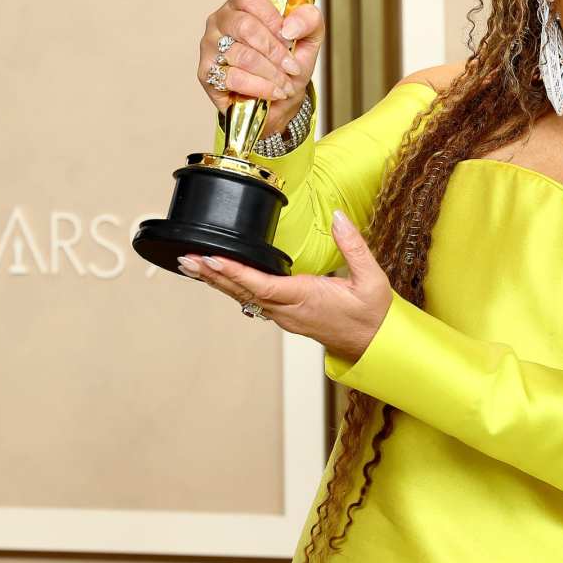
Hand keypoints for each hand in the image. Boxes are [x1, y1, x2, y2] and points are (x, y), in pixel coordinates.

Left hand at [176, 210, 390, 361]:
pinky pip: (252, 300)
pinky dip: (232, 287)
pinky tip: (219, 278)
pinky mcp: (286, 317)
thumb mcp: (371, 279)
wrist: (375, 345)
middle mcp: (289, 311)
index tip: (213, 259)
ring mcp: (285, 316)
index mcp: (306, 298)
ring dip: (217, 282)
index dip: (235, 273)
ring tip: (193, 265)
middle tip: (187, 260)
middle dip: (213, 276)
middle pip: (243, 292)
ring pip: (244, 298)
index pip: (263, 285)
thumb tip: (338, 217)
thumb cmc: (372, 316)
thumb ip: (353, 245)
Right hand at [200, 0, 324, 138]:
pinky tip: (273, 92)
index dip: (273, 18)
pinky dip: (260, 87)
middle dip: (275, 51)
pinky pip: (234, 78)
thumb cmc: (289, 62)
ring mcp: (210, 45)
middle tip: (292, 67)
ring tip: (286, 84)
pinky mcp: (206, 72)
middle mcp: (222, 20)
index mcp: (243, 3)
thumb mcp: (309, 37)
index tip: (290, 38)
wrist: (281, 97)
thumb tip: (290, 26)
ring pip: (242, 55)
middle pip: (245, 26)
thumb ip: (309, 20)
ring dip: (271, 74)